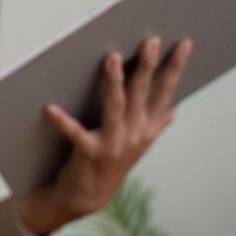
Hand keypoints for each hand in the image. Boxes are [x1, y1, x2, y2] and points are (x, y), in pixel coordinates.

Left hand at [19, 36, 191, 235]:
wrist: (91, 196)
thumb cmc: (113, 162)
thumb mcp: (140, 143)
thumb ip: (156, 124)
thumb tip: (173, 107)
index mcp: (148, 127)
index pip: (166, 92)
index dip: (176, 68)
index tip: (184, 43)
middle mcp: (136, 134)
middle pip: (142, 93)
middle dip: (147, 66)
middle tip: (150, 40)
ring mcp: (114, 144)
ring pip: (116, 106)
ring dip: (114, 82)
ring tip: (110, 58)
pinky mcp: (90, 153)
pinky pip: (76, 134)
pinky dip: (63, 122)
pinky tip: (50, 109)